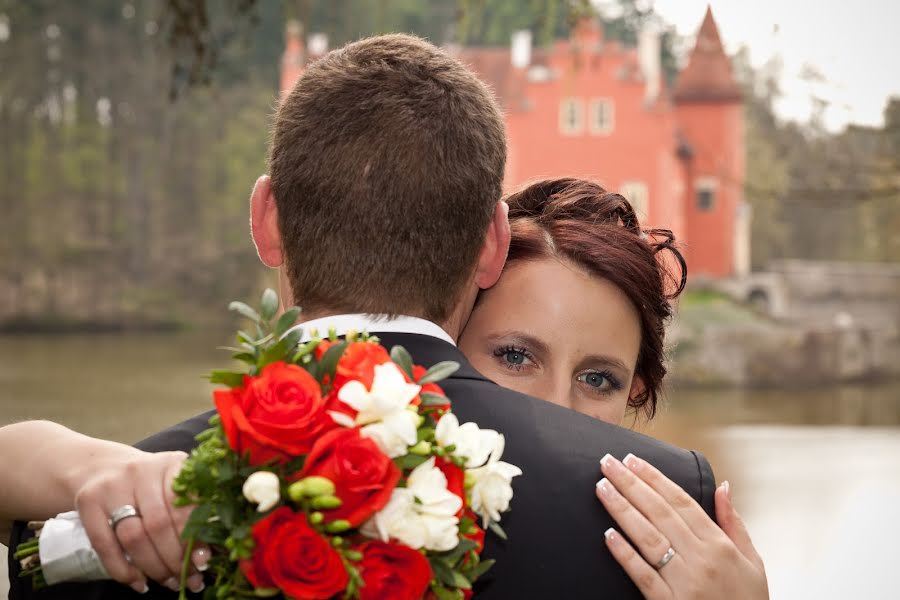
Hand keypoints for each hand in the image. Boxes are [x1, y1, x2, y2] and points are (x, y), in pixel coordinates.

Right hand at [74, 450, 207, 593]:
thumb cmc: (150, 483)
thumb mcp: (174, 485)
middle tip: (187, 579)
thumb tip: (206, 556)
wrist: (102, 467)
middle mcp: (142, 470)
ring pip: (133, 536)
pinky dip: (122, 570)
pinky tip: (138, 582)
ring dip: (153, 567)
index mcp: (172, 464)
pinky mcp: (87, 502)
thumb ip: (193, 512)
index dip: (195, 537)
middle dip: (175, 558)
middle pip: (159, 523)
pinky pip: (104, 545)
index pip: (187, 504)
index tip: (204, 562)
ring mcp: (112, 486)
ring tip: (167, 582)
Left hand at [594, 453, 767, 599]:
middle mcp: (701, 559)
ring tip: (602, 488)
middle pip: (659, 513)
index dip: (654, 478)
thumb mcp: (753, 562)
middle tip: (607, 463)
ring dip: (622, 510)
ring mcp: (684, 582)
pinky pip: (643, 575)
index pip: (681, 502)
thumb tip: (723, 486)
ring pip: (648, 538)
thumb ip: (734, 523)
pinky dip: (625, 554)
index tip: (632, 460)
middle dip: (631, 484)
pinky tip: (608, 535)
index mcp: (720, 546)